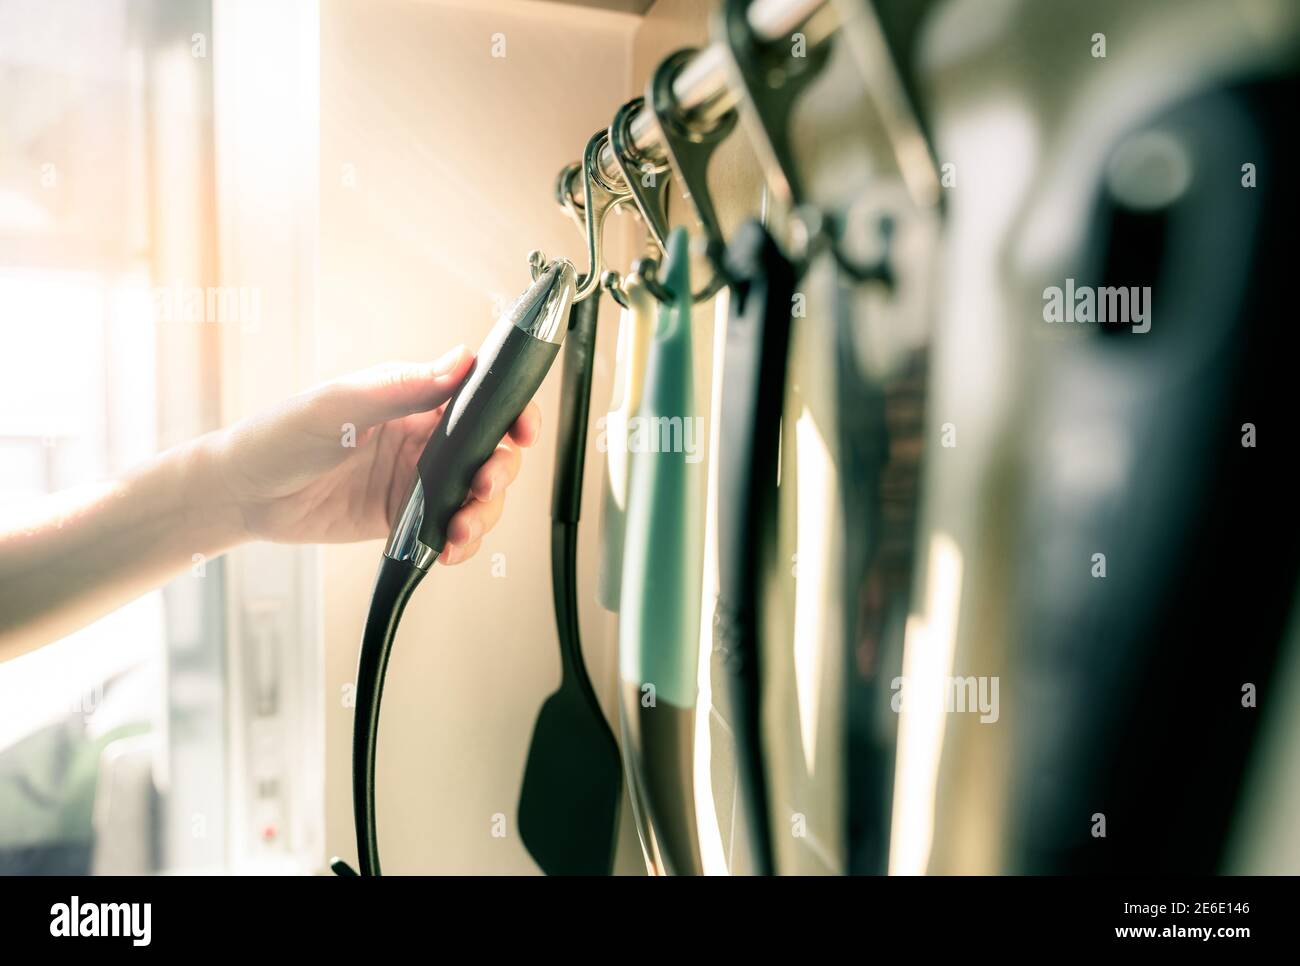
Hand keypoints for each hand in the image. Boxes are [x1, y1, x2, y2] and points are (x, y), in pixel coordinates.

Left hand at [210, 346, 540, 563]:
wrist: (243, 495)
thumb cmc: (281, 435)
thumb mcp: (341, 405)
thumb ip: (403, 388)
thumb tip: (460, 362)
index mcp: (415, 400)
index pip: (480, 400)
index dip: (512, 414)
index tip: (522, 432)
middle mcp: (424, 439)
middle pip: (490, 453)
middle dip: (500, 472)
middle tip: (481, 486)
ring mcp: (417, 481)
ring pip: (476, 496)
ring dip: (483, 514)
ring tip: (460, 530)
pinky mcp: (404, 519)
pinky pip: (447, 530)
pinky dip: (459, 543)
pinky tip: (449, 550)